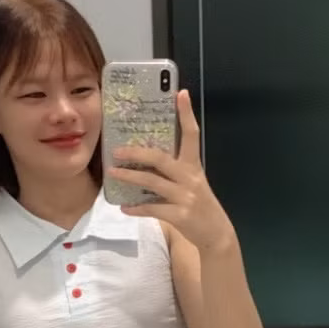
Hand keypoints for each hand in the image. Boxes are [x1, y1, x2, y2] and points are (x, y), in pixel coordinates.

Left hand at [109, 90, 234, 251]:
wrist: (216, 234)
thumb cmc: (200, 204)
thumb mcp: (192, 182)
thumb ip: (175, 171)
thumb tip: (146, 159)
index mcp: (194, 166)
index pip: (191, 134)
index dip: (186, 113)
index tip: (179, 93)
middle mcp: (190, 178)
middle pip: (161, 159)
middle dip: (137, 153)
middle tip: (117, 150)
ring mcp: (185, 197)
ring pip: (152, 183)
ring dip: (130, 178)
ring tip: (113, 173)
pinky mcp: (180, 215)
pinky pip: (152, 209)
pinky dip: (136, 208)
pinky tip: (124, 207)